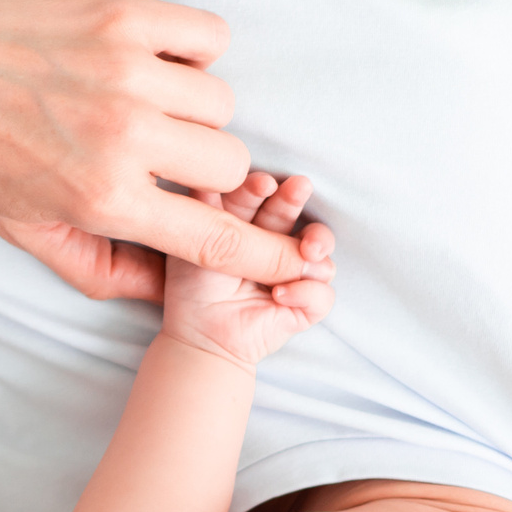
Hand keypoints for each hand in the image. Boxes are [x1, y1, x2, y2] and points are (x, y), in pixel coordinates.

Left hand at [0, 0, 328, 300]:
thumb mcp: (27, 232)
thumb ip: (104, 269)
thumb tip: (167, 291)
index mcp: (102, 200)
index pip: (215, 238)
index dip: (266, 255)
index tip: (296, 260)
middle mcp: (123, 138)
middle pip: (230, 165)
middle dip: (204, 172)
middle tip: (159, 161)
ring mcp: (127, 72)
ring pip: (223, 103)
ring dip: (195, 112)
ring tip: (142, 109)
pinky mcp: (125, 16)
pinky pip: (209, 37)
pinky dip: (193, 53)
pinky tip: (150, 64)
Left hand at [156, 171, 332, 368]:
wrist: (198, 338)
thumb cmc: (192, 287)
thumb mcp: (190, 243)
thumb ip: (202, 209)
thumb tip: (207, 173)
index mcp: (250, 221)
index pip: (261, 194)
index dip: (262, 188)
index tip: (262, 185)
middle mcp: (277, 240)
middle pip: (293, 212)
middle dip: (295, 199)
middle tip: (298, 188)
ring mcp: (296, 270)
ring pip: (321, 249)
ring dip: (317, 242)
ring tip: (307, 249)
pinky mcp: (306, 304)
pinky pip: (321, 295)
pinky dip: (306, 292)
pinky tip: (281, 295)